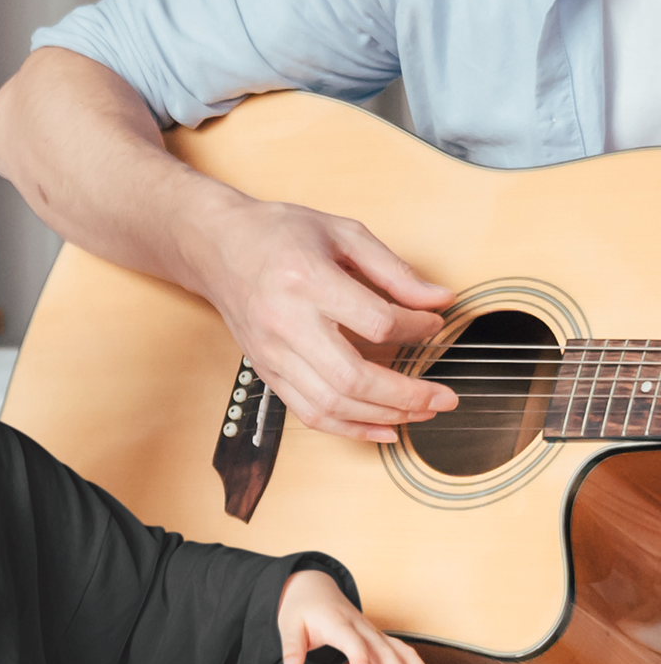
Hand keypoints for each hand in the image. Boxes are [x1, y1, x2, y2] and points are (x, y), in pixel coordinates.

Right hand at [204, 192, 458, 442]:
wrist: (218, 248)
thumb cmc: (280, 234)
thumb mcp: (344, 233)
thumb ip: (394, 270)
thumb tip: (439, 300)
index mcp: (307, 280)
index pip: (376, 320)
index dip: (416, 328)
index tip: (434, 325)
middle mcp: (286, 324)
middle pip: (354, 378)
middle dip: (407, 395)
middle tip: (444, 397)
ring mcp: (273, 354)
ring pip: (331, 406)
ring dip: (383, 417)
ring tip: (420, 414)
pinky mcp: (267, 372)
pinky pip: (310, 414)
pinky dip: (350, 429)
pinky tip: (382, 429)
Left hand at [277, 570, 437, 663]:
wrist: (315, 590)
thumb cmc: (301, 610)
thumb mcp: (288, 626)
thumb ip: (291, 647)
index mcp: (337, 623)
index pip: (351, 640)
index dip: (360, 657)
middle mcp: (361, 628)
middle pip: (384, 650)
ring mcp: (374, 633)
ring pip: (402, 652)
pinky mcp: (380, 640)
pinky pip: (404, 655)